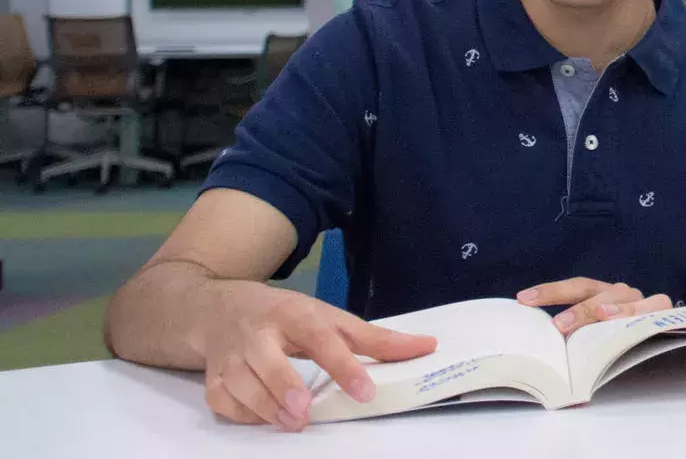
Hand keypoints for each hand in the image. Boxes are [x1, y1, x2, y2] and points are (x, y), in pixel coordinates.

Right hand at [200, 282, 436, 430]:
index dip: (343, 365)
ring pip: (238, 382)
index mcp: (294, 314)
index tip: (366, 391)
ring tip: (292, 422)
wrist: (219, 308)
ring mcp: (230, 355)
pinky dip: (242, 413)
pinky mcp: (211, 376)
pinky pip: (221, 399)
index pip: (320, 338)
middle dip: (282, 385)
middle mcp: (257, 333)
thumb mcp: (330, 318)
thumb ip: (376, 338)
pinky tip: (265, 419)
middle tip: (304, 413)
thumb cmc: (287, 315)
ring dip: (263, 406)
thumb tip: (428, 346)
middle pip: (265, 359)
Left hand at [516, 277, 672, 335]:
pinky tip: (633, 322)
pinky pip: (655, 309)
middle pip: (595, 289)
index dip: (550, 291)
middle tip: (558, 324)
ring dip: (611, 308)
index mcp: (601, 294)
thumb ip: (575, 338)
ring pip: (625, 298)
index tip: (523, 298)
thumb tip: (543, 353)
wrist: (667, 338)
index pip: (574, 287)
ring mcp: (642, 300)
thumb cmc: (620, 342)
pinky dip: (642, 314)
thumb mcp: (593, 338)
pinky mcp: (663, 311)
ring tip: (601, 314)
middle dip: (575, 304)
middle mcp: (621, 293)